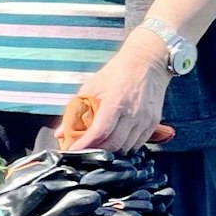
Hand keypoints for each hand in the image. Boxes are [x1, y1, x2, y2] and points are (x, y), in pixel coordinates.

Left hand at [66, 33, 171, 151]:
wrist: (147, 64)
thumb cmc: (116, 74)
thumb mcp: (90, 88)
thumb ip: (75, 112)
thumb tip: (61, 133)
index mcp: (115, 103)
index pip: (99, 132)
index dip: (85, 145)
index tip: (73, 151)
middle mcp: (132, 114)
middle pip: (113, 144)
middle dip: (96, 151)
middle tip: (82, 152)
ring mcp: (145, 120)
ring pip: (127, 148)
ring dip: (111, 151)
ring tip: (97, 147)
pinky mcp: (154, 123)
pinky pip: (138, 144)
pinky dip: (125, 147)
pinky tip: (114, 142)